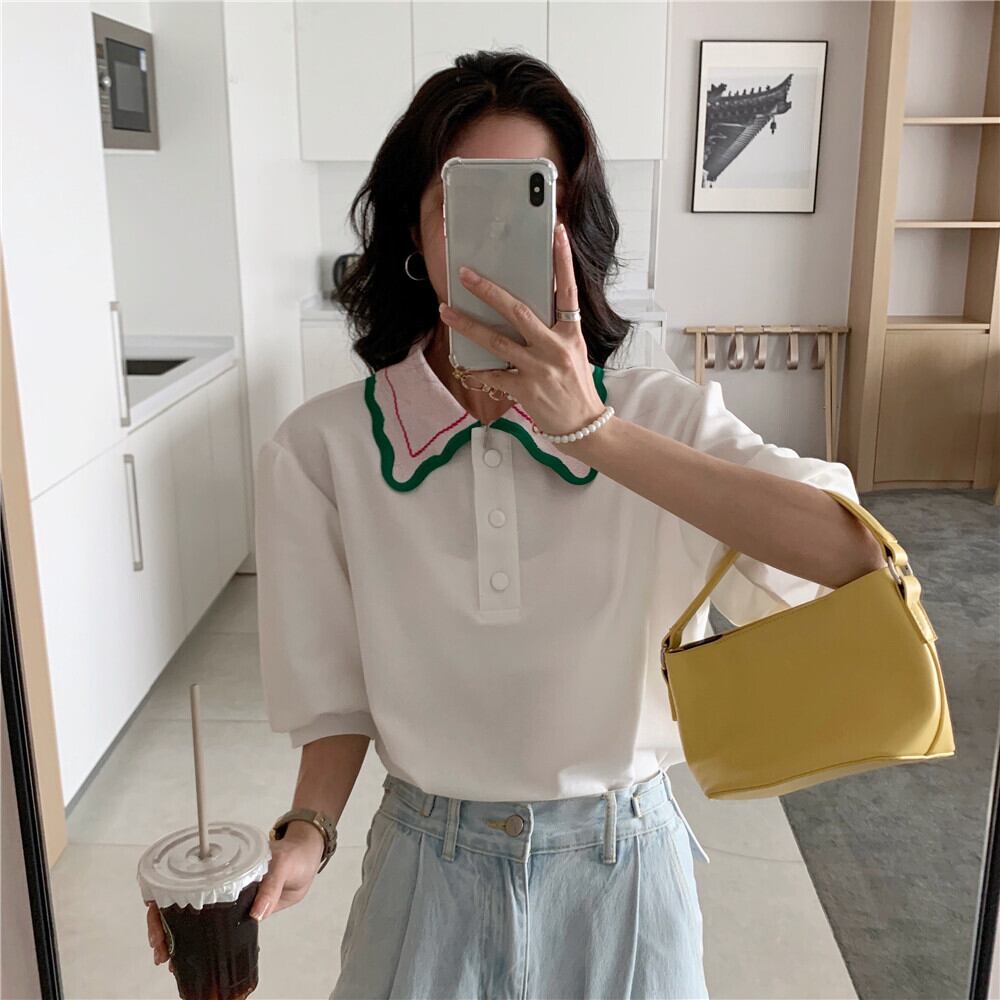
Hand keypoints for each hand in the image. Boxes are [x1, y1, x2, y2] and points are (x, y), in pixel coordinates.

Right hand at [145, 828, 324, 969]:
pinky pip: (215, 928)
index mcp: (221, 866)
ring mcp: (227, 898)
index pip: (181, 880)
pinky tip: (191, 959)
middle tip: (160, 950)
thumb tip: (257, 914)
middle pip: (179, 903)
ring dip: (177, 938)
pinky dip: (201, 943)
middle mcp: (219, 882)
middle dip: (163, 927)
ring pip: (193, 918)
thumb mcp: (282, 865)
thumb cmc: (293, 854)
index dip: (161, 900)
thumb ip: (270, 888)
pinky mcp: (240, 912)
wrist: (308, 859)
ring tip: (169, 960)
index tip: (154, 919)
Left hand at [438, 222, 605, 440]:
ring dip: (468, 325)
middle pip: (519, 311)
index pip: (568, 291)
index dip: (563, 261)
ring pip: (496, 341)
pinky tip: (460, 363)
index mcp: (570, 334)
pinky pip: (493, 374)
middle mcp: (555, 348)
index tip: (556, 233)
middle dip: (489, 291)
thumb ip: (554, 330)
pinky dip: (475, 369)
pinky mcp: (525, 389)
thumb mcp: (573, 351)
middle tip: (466, 274)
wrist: (584, 425)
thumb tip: (523, 308)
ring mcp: (539, 369)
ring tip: (446, 311)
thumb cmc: (576, 386)